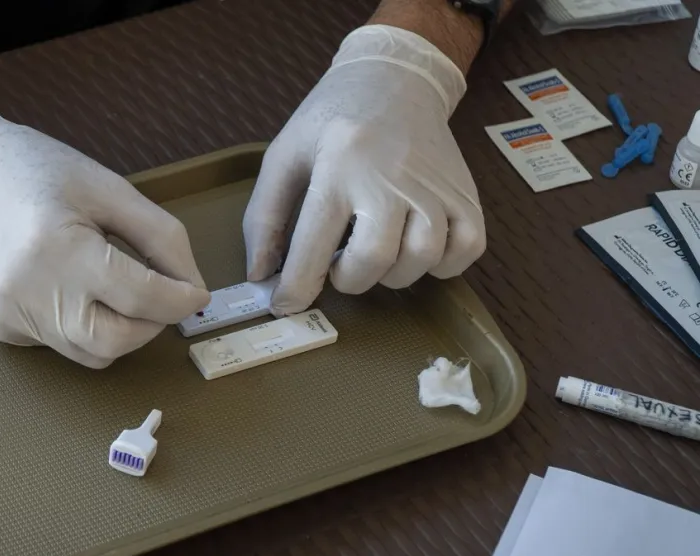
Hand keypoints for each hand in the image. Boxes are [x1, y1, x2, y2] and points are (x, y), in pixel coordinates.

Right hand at [0, 99, 209, 367]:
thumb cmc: (40, 171)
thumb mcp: (111, 188)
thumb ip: (162, 238)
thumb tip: (193, 288)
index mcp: (59, 247)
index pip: (140, 297)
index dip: (181, 300)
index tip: (197, 294)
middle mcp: (28, 290)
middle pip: (116, 341)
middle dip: (152, 325)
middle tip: (159, 296)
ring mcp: (10, 315)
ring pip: (92, 353)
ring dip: (122, 331)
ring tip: (118, 289)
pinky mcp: (2, 329)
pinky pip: (63, 345)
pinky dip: (85, 327)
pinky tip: (72, 288)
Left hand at [243, 25, 484, 314]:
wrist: (395, 79)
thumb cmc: (332, 122)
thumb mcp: (284, 156)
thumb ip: (264, 218)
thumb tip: (260, 277)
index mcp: (338, 166)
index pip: (314, 245)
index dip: (296, 287)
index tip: (285, 305)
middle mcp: (389, 177)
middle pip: (373, 259)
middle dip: (348, 279)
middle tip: (340, 264)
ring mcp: (434, 187)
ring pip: (420, 261)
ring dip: (392, 273)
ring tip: (377, 250)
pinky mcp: (466, 194)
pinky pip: (464, 253)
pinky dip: (441, 265)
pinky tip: (416, 247)